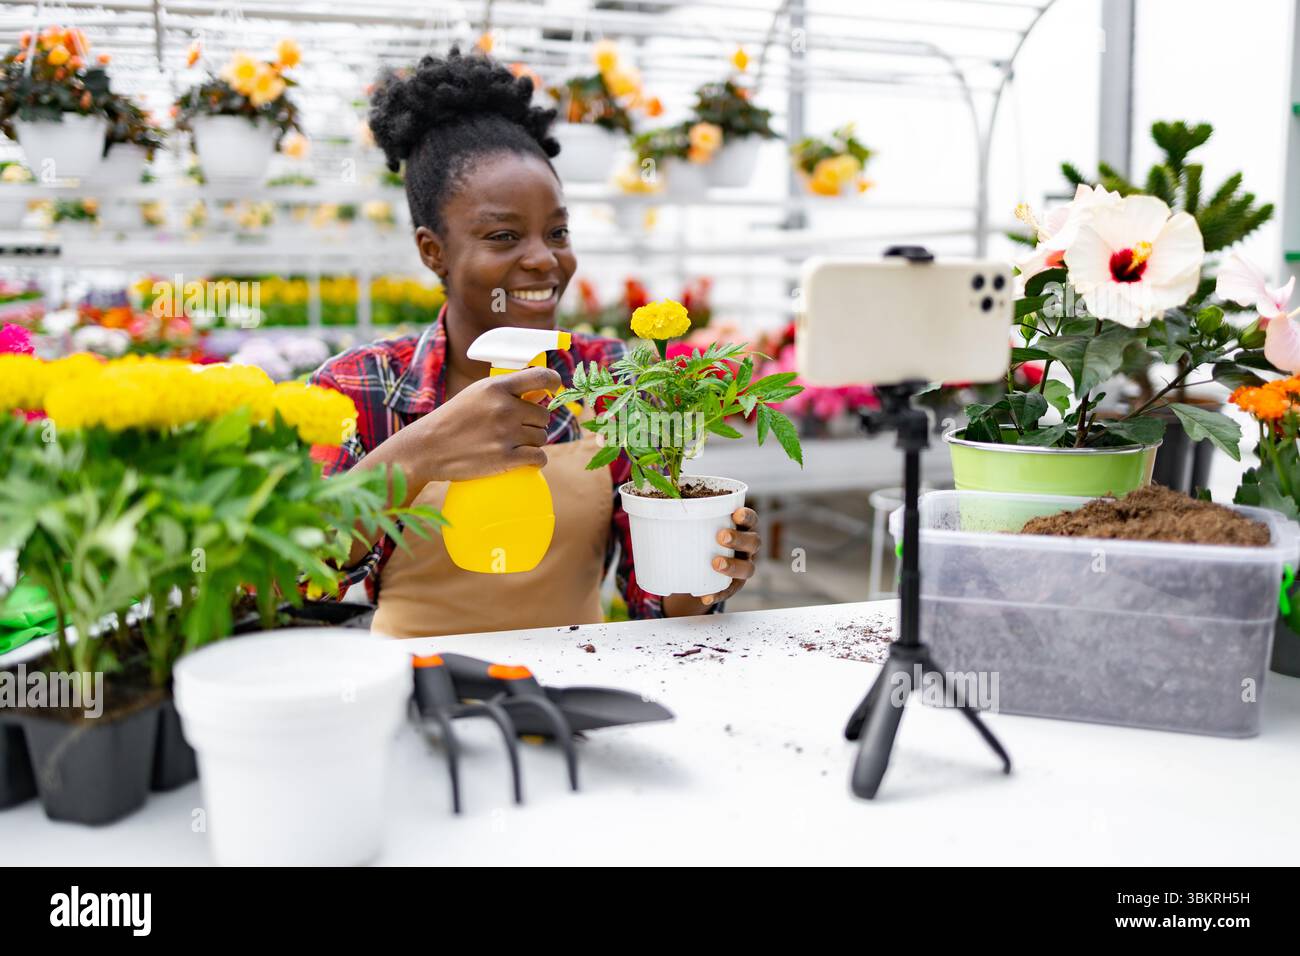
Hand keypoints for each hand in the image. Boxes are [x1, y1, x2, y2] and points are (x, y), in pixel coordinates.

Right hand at [400, 365, 560, 484]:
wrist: (427, 448)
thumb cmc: (454, 419)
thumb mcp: (476, 395)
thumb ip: (506, 392)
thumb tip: (540, 393)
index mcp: (496, 387)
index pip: (541, 377)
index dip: (553, 382)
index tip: (554, 389)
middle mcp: (504, 408)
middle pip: (543, 415)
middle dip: (534, 423)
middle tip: (516, 429)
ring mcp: (506, 434)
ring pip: (542, 437)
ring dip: (533, 442)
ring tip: (511, 444)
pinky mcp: (506, 459)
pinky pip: (539, 458)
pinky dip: (535, 460)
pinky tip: (526, 460)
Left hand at [662, 507, 760, 616]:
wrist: (697, 566)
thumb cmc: (696, 537)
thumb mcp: (692, 525)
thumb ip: (680, 516)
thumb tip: (647, 505)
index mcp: (740, 528)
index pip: (751, 520)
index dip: (747, 516)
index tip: (736, 513)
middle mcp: (747, 548)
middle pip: (754, 542)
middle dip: (739, 538)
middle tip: (721, 536)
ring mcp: (743, 566)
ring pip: (748, 568)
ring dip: (733, 565)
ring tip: (715, 563)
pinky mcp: (734, 585)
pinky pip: (730, 591)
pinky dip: (718, 593)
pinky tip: (706, 596)